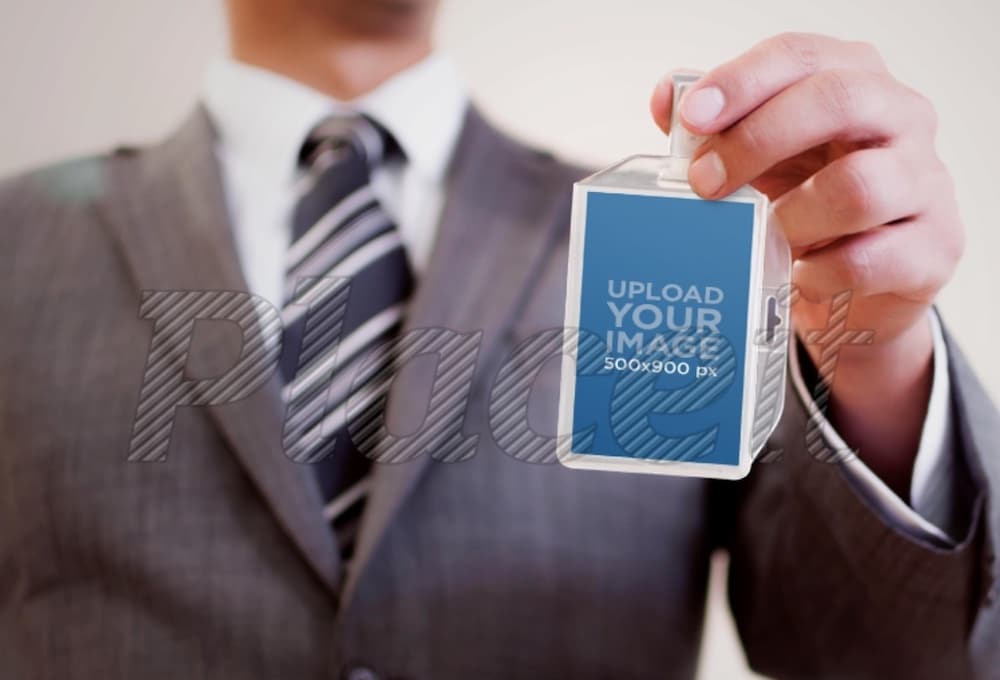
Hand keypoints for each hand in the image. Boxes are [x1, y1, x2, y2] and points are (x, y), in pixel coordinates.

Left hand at [649, 34, 964, 492]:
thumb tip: (666, 100)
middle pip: (839, 101)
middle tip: (705, 184)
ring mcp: (925, 182)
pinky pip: (871, 259)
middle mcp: (901, 119)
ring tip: (764, 237)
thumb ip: (715, 128)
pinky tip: (799, 277)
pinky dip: (819, 273)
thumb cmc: (807, 201)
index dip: (742, 82)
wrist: (861, 284)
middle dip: (758, 141)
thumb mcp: (759, 157)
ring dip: (792, 217)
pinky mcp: (935, 248)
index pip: (802, 56)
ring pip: (860, 186)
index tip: (692, 119)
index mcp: (854, 80)